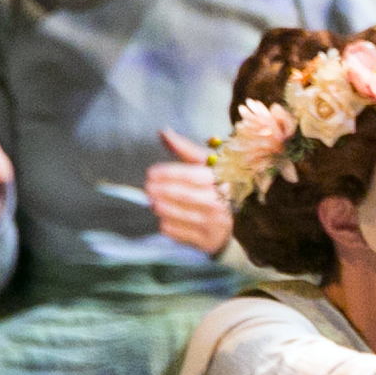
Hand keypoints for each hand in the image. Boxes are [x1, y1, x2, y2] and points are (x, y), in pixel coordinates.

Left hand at [143, 130, 233, 254]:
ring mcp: (215, 224)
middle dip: (161, 191)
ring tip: (153, 203)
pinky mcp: (208, 242)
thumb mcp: (204, 167)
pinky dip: (168, 225)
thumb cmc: (212, 189)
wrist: (228, 226)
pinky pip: (180, 233)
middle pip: (184, 195)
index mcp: (222, 181)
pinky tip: (164, 219)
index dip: (168, 173)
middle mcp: (221, 202)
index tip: (151, 173)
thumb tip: (163, 132)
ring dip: (162, 208)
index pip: (191, 175)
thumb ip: (183, 150)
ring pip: (180, 214)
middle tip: (148, 189)